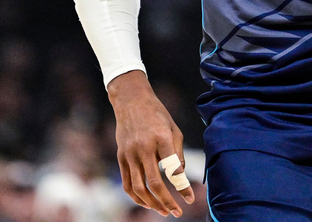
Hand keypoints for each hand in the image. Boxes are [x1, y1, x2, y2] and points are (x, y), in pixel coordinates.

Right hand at [108, 71, 194, 216]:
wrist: (131, 100)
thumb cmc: (157, 115)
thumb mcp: (174, 129)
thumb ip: (177, 153)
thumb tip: (179, 177)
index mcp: (161, 138)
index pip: (172, 169)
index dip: (182, 187)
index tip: (190, 199)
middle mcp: (144, 147)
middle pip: (153, 183)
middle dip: (166, 202)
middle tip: (177, 212)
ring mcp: (129, 153)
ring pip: (138, 187)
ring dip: (151, 204)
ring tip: (163, 212)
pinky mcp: (121, 156)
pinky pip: (127, 183)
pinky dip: (136, 197)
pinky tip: (147, 203)